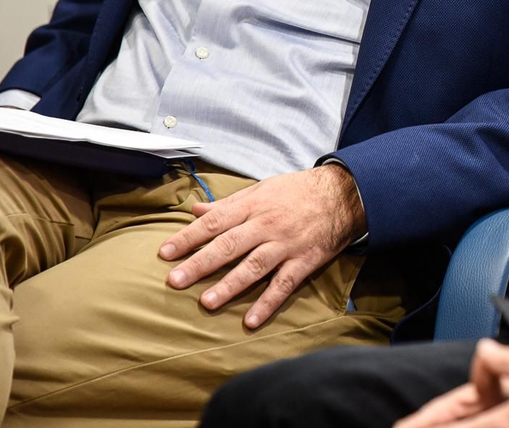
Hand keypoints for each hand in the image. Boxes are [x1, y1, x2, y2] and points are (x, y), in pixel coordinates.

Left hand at [157, 165, 364, 328]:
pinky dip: (268, 303)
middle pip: (229, 245)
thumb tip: (195, 211)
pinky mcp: (304, 261)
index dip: (188, 237)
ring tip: (207, 302)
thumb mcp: (262, 188)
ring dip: (230, 285)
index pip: (214, 222)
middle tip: (175, 281)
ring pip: (254, 266)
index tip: (165, 253)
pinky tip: (251, 321)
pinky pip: (284, 284)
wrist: (343, 194)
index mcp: (253, 205)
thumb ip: (229, 203)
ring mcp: (286, 244)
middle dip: (200, 263)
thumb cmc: (297, 191)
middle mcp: (267, 225)